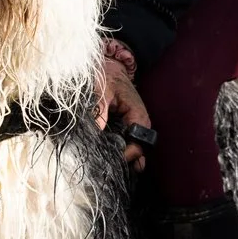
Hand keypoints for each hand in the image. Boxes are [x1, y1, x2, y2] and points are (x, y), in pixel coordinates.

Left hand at [95, 54, 153, 171]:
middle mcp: (138, 122)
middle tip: (114, 170)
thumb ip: (100, 109)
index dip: (130, 153)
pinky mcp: (122, 127)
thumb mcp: (102, 91)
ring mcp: (131, 126)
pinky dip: (118, 150)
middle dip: (129, 160)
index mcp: (137, 114)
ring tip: (112, 169)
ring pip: (132, 147)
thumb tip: (97, 129)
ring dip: (124, 157)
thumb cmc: (107, 77)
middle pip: (139, 148)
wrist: (108, 68)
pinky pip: (123, 142)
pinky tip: (109, 159)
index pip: (140, 140)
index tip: (116, 159)